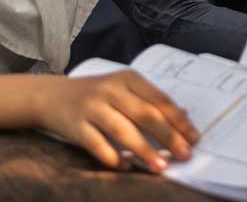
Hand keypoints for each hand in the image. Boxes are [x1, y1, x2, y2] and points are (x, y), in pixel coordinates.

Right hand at [36, 70, 197, 170]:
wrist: (52, 95)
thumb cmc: (97, 94)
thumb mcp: (124, 88)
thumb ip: (150, 100)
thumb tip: (183, 117)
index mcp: (128, 78)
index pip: (160, 99)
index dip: (179, 120)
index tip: (194, 138)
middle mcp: (111, 89)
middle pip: (145, 114)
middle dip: (168, 136)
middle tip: (185, 155)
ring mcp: (92, 107)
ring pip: (123, 130)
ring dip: (144, 150)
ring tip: (161, 167)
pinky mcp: (76, 125)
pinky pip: (97, 145)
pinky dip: (112, 157)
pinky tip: (125, 167)